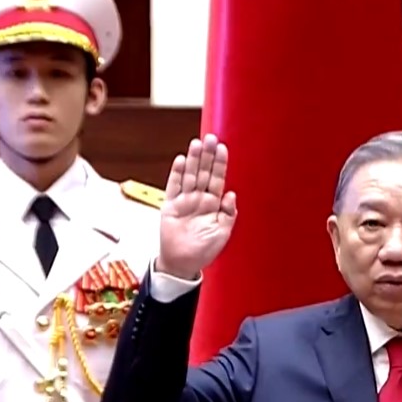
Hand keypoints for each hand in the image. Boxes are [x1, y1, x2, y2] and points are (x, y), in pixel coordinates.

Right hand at [156, 134, 236, 279]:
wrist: (182, 263)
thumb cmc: (203, 250)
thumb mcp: (222, 233)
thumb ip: (228, 214)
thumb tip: (231, 195)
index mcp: (214, 204)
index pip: (218, 179)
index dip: (220, 164)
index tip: (222, 148)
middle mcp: (199, 199)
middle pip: (204, 172)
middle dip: (207, 155)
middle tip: (210, 138)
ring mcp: (185, 201)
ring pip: (190, 175)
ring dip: (194, 160)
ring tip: (197, 144)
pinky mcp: (171, 205)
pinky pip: (174, 186)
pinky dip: (177, 173)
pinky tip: (182, 161)